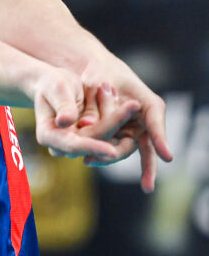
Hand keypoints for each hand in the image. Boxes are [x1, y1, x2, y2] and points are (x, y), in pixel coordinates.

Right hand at [33, 70, 141, 162]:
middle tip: (134, 104)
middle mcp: (61, 145)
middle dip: (115, 122)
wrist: (55, 85)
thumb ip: (62, 104)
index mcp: (48, 135)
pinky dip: (118, 117)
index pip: (72, 146)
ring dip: (118, 117)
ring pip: (105, 136)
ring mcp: (77, 143)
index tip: (113, 152)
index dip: (92, 148)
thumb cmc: (53, 84)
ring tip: (125, 96)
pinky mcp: (90, 138)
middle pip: (93, 140)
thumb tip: (65, 121)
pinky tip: (128, 104)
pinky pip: (109, 132)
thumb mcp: (57, 88)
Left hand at [77, 58, 172, 192]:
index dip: (161, 139)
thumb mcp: (95, 84)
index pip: (156, 120)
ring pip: (124, 149)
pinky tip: (89, 159)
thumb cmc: (99, 72)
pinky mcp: (114, 136)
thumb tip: (87, 126)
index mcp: (147, 103)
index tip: (168, 157)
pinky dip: (101, 155)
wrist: (89, 72)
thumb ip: (93, 105)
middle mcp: (142, 120)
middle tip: (146, 183)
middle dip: (142, 163)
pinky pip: (111, 149)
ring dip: (110, 157)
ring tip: (93, 162)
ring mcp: (129, 130)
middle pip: (142, 144)